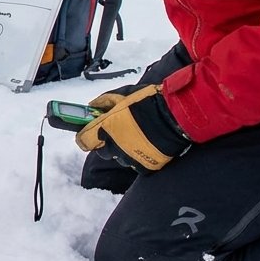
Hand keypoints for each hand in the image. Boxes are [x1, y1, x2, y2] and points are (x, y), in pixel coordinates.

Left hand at [75, 84, 189, 173]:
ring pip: (120, 158)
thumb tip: (92, 105)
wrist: (175, 116)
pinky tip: (145, 147)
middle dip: (106, 144)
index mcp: (106, 128)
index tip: (86, 135)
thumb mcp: (122, 94)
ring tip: (136, 138)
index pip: (84, 140)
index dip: (84, 137)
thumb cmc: (149, 101)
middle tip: (117, 134)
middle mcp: (115, 145)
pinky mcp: (145, 165)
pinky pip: (136, 165)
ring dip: (123, 150)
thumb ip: (104, 101)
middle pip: (103, 151)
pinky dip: (138, 158)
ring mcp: (130, 157)